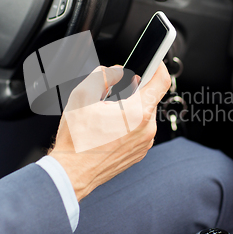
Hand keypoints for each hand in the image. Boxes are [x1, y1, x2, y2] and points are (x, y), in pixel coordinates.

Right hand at [49, 63, 170, 200]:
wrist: (72, 172)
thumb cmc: (76, 139)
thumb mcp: (82, 95)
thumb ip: (102, 74)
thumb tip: (115, 71)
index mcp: (138, 112)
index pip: (161, 81)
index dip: (158, 65)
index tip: (154, 61)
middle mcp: (147, 129)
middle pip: (148, 97)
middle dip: (131, 91)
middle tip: (109, 96)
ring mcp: (145, 143)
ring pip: (142, 114)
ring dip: (128, 109)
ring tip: (105, 116)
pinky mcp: (139, 152)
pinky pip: (139, 130)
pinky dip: (127, 124)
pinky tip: (107, 130)